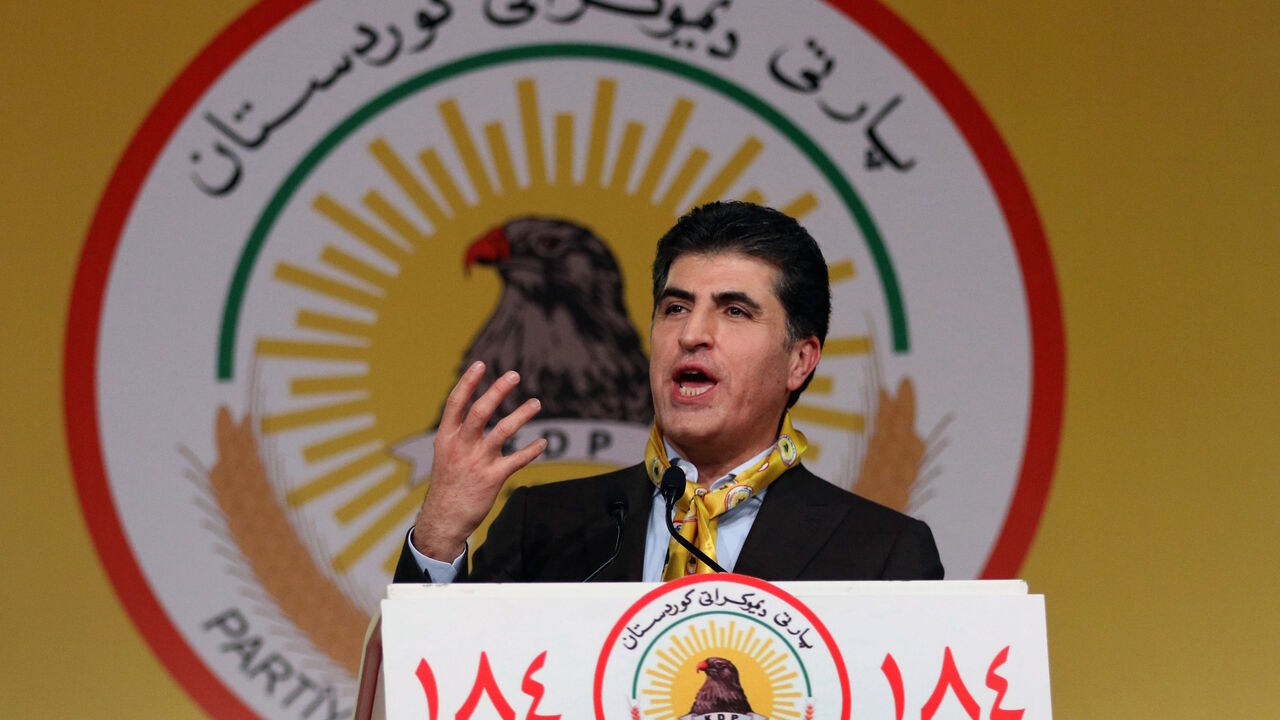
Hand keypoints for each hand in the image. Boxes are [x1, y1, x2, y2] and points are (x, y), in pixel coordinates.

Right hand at [411, 361, 545, 559]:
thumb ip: (457, 434)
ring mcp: (477, 462)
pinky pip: (517, 459)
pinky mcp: (492, 478)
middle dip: (498, 391)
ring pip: (503, 432)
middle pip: (480, 411)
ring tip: (537, 403)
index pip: (456, 403)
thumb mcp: (445, 455)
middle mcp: (461, 446)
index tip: (480, 365)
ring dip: (522, 415)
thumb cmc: (447, 484)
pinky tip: (543, 443)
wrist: (443, 519)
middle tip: (514, 375)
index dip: (468, 383)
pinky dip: (532, 450)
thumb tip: (470, 412)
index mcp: (446, 438)